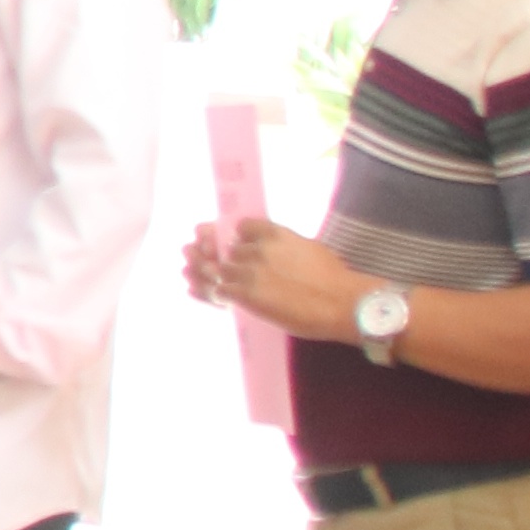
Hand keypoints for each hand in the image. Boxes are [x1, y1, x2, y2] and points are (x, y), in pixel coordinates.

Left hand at [193, 217, 363, 337]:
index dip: (230, 234)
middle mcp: (257, 249)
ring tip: (187, 269)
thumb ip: (285, 246)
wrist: (342, 302)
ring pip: (215, 269)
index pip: (241, 226)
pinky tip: (199, 291)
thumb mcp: (309, 248)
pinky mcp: (244, 295)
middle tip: (192, 252)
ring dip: (200, 270)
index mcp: (275, 234)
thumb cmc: (335, 278)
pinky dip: (207, 292)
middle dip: (211, 252)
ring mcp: (248, 272)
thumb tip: (278, 250)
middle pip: (224, 248)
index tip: (222, 238)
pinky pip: (217, 291)